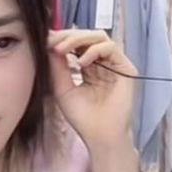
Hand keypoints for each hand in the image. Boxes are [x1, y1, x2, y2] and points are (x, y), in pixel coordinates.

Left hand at [48, 29, 137, 147]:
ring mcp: (115, 65)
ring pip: (99, 37)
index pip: (77, 43)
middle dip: (68, 36)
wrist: (99, 135)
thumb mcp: (62, 88)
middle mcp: (103, 63)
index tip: (45, 40)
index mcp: (88, 66)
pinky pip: (111, 48)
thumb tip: (50, 43)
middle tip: (52, 42)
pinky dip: (94, 50)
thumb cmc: (82, 117)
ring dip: (78, 39)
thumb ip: (57, 66)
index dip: (62, 38)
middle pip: (88, 36)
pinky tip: (81, 64)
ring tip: (62, 50)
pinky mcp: (126, 68)